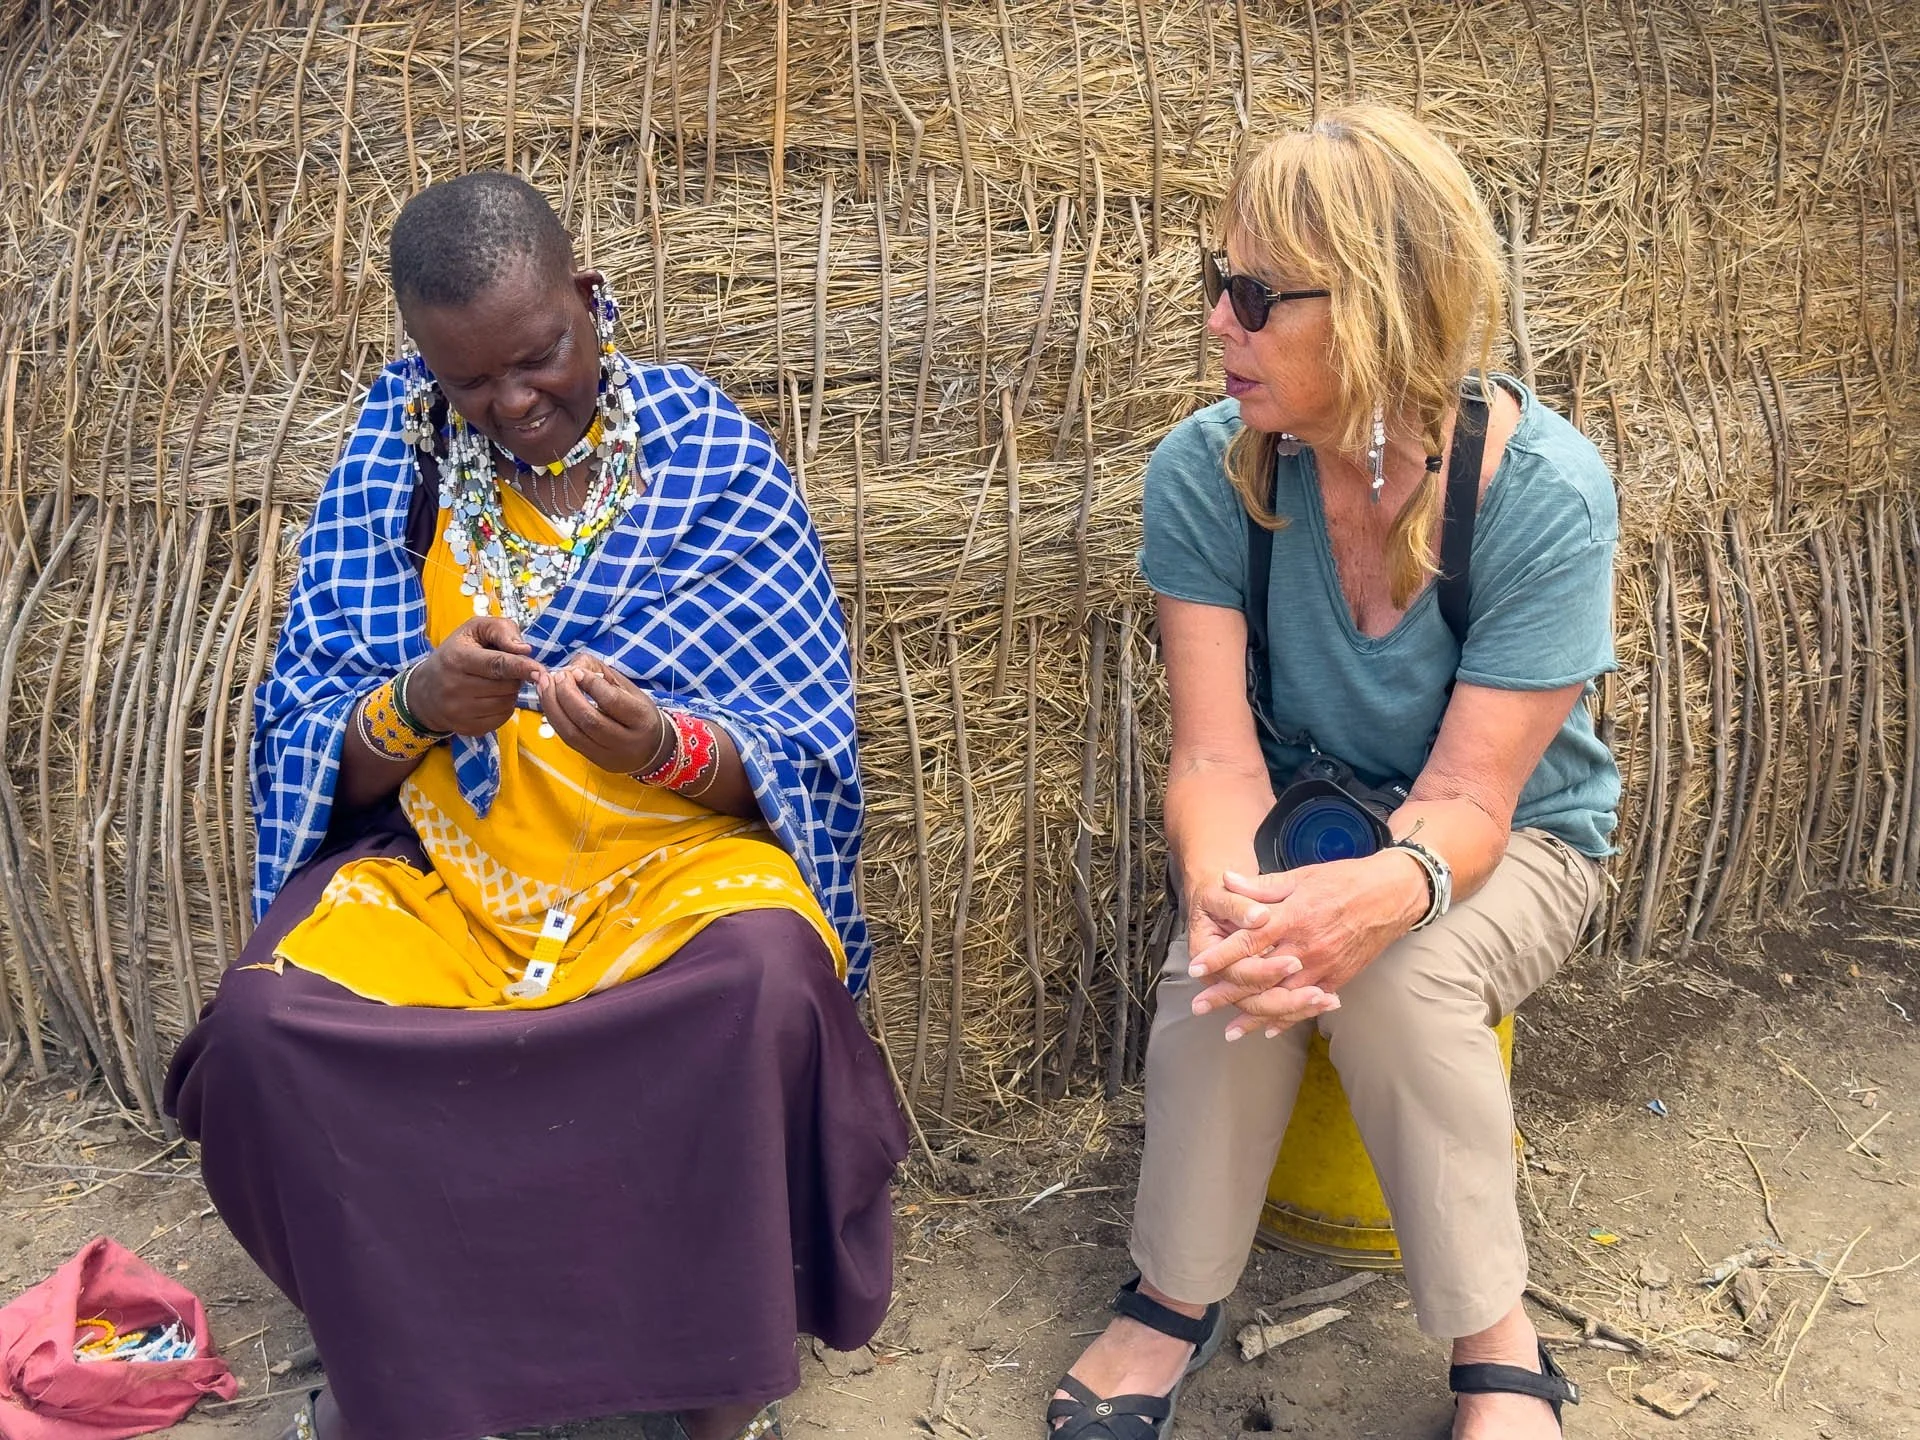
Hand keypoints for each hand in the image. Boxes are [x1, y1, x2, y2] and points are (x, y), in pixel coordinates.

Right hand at [407, 617, 545, 735]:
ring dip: (510, 692)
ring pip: (506, 703)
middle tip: (505, 670)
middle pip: (506, 685)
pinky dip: (504, 707)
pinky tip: (491, 697)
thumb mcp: (474, 630)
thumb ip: (501, 630)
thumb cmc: (456, 652)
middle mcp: (455, 687)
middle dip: (515, 676)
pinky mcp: (466, 728)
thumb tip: (525, 649)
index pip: (496, 665)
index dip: (521, 667)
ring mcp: (459, 712)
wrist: (425, 691)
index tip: (539, 670)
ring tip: (496, 682)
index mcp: (457, 659)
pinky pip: (501, 719)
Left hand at [535, 653, 667, 774]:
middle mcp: (626, 741)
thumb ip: (603, 675)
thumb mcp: (630, 689)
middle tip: (556, 676)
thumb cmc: (638, 713)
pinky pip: (568, 740)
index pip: (612, 701)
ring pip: (573, 733)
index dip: (590, 685)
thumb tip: (572, 669)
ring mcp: (608, 754)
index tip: (574, 671)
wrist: (652, 749)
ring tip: (544, 685)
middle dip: (566, 695)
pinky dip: (554, 719)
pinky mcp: (594, 760)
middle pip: (589, 720)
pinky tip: (548, 702)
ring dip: (553, 707)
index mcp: (641, 718)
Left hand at [1186, 851, 1428, 1039]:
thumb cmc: (1344, 880)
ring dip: (1254, 1016)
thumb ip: (1261, 886)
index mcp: (1292, 917)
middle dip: (1227, 994)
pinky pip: (1309, 1004)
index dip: (1220, 956)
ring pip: (1282, 998)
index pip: (1247, 942)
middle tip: (1200, 1006)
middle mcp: (1305, 947)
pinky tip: (1270, 1030)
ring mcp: (1323, 966)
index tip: (1195, 969)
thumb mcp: (1300, 876)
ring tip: (1230, 1032)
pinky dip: (1289, 1019)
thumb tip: (1226, 880)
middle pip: (1259, 977)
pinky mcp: (1339, 978)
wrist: (1392, 894)